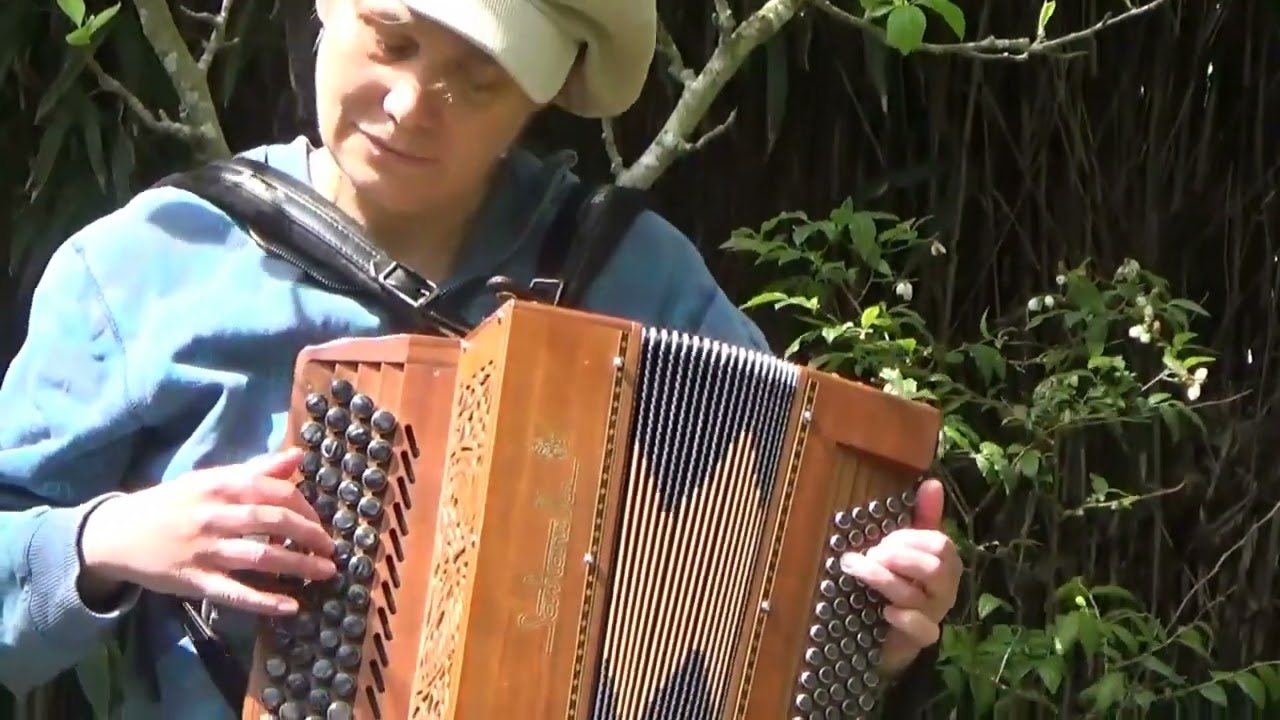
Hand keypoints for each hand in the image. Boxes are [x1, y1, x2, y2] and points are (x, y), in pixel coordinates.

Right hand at [79, 448, 336, 615]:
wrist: (115, 534)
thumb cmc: (171, 504)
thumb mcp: (209, 479)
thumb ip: (255, 470)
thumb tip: (298, 456)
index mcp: (220, 486)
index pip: (275, 492)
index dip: (305, 507)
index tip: (319, 522)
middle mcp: (214, 516)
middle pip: (274, 523)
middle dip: (310, 536)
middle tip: (331, 549)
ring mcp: (205, 551)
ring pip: (261, 558)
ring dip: (299, 566)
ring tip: (325, 573)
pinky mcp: (194, 581)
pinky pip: (235, 593)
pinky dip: (265, 601)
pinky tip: (291, 607)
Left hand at [839, 478, 959, 675]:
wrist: (883, 631)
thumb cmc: (897, 581)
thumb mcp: (906, 547)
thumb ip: (922, 517)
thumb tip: (933, 482)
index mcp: (945, 563)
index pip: (939, 543)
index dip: (907, 539)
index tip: (881, 541)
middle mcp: (946, 589)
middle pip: (936, 567)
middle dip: (897, 557)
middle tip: (869, 555)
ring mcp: (935, 615)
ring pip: (918, 595)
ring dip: (882, 579)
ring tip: (855, 570)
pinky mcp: (921, 639)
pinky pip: (923, 629)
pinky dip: (904, 617)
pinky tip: (885, 610)